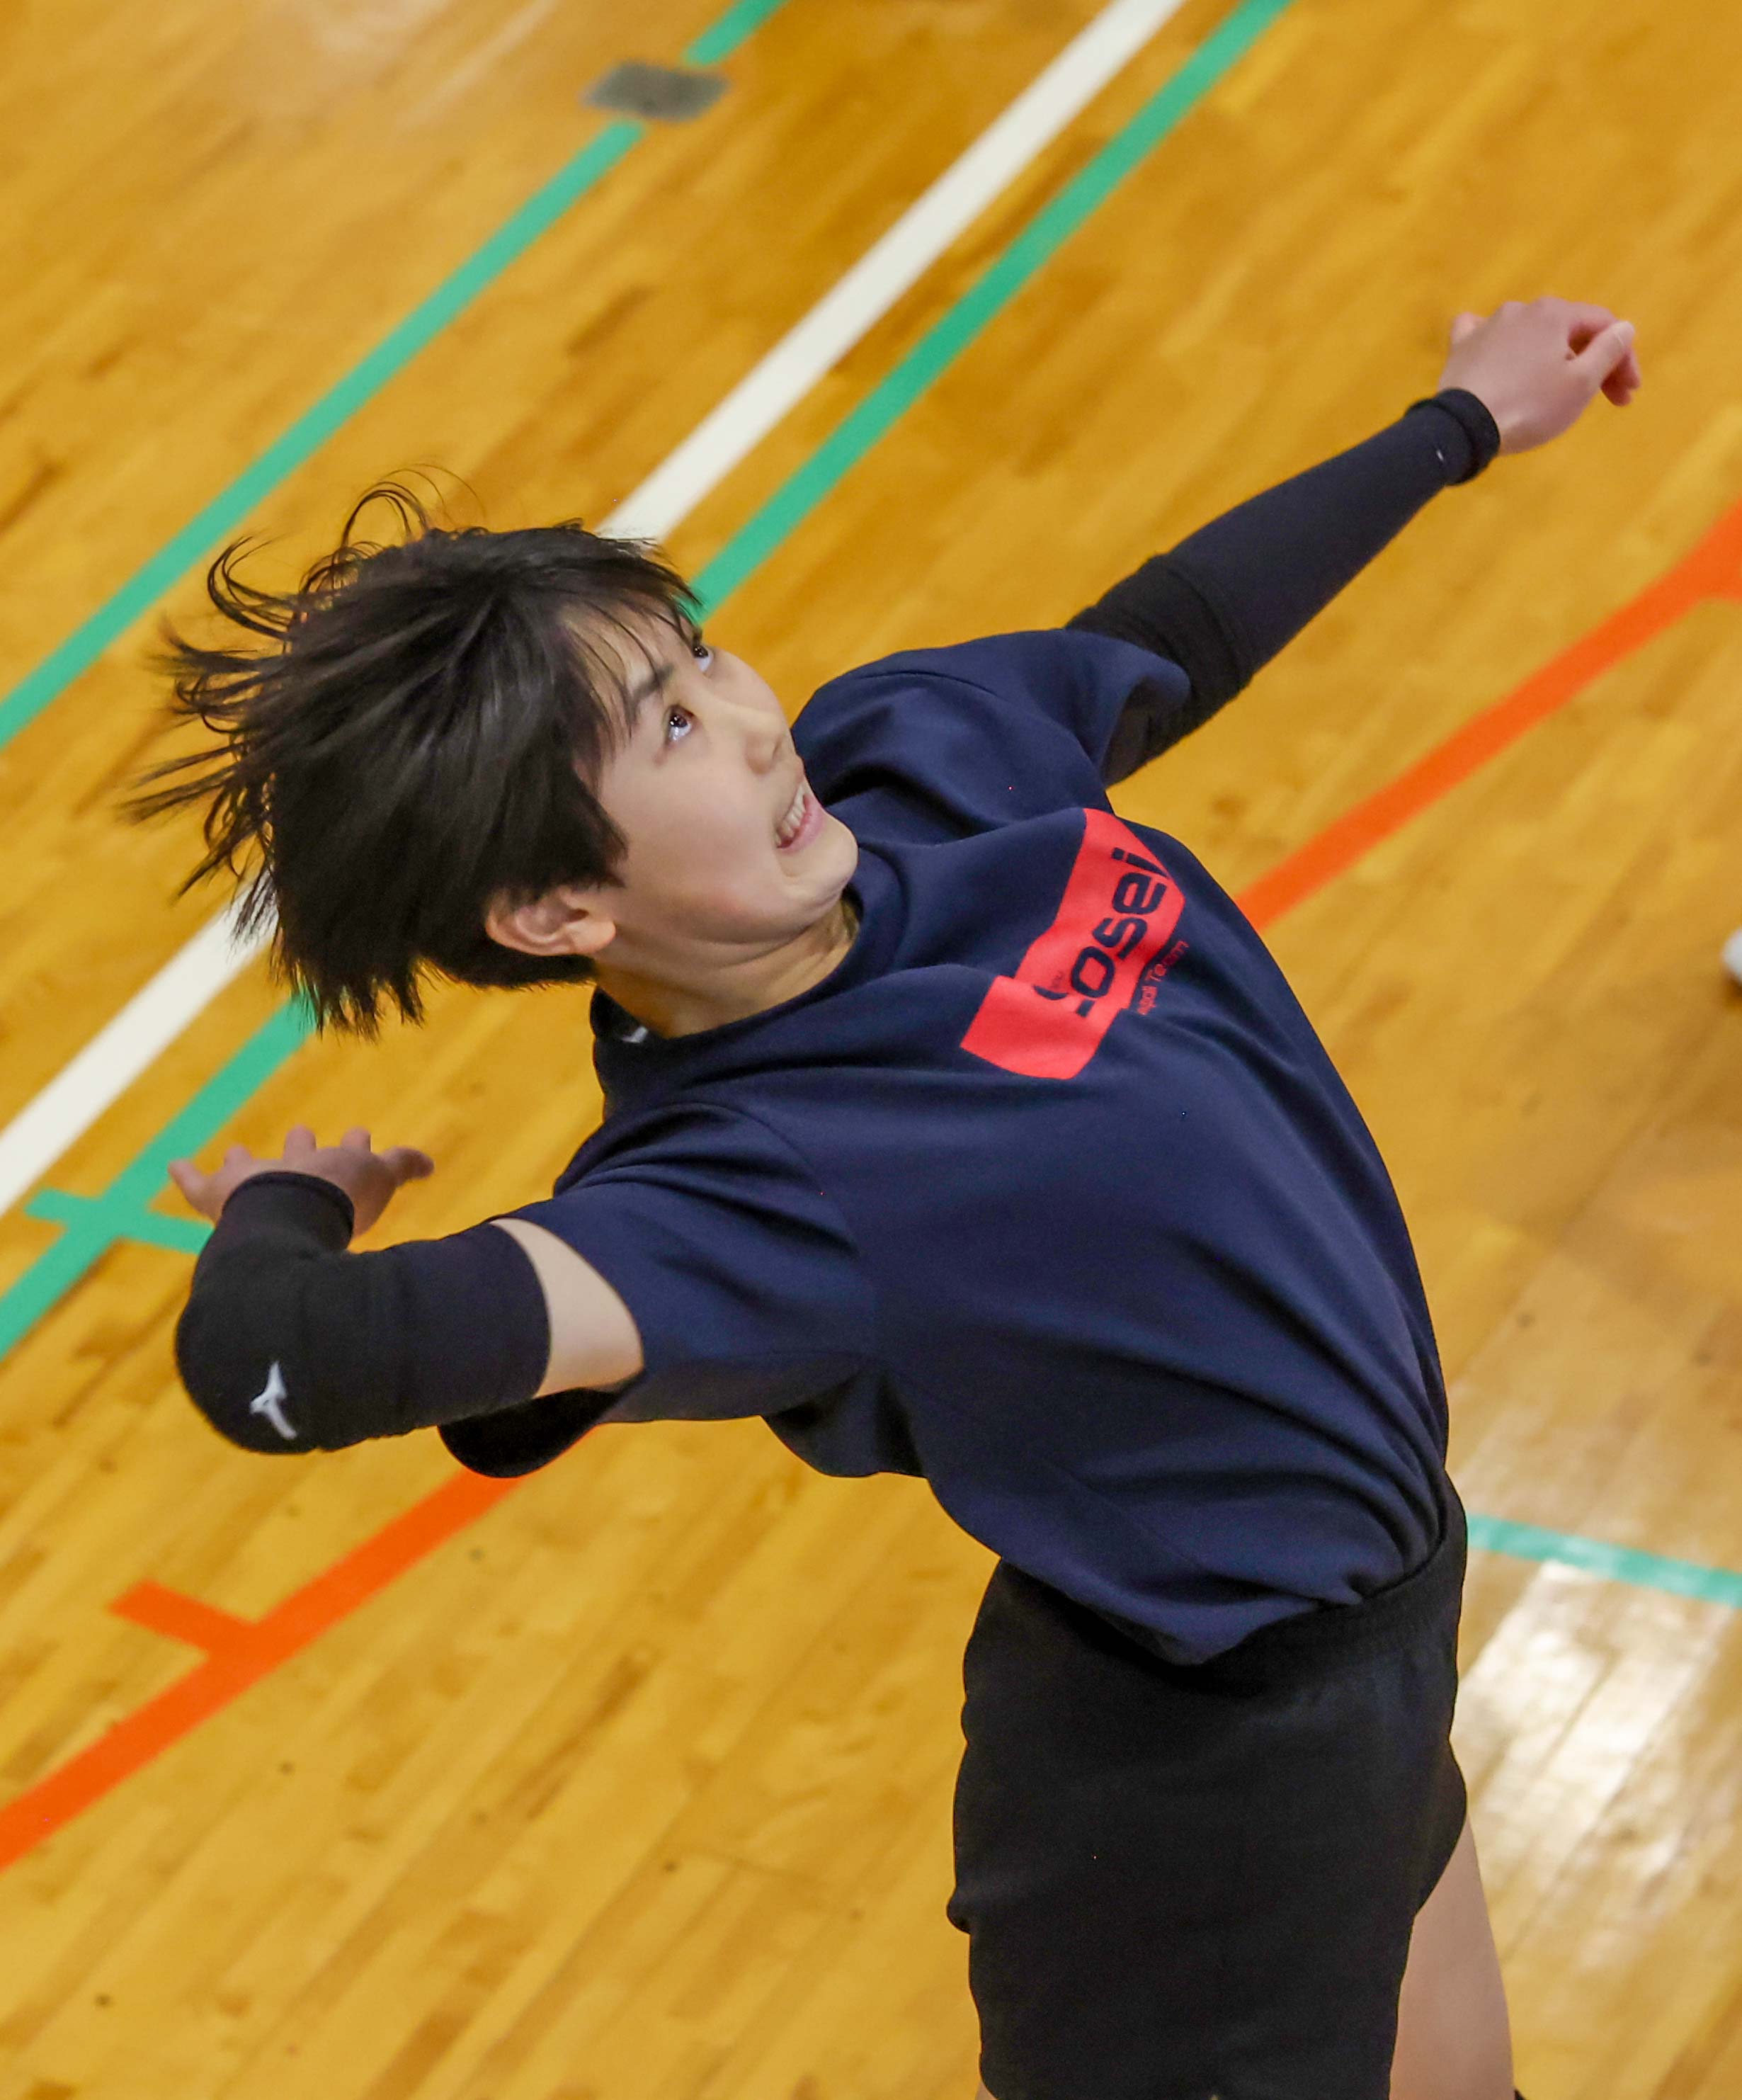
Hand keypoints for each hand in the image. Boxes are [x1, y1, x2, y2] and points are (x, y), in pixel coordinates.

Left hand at [168, 1125, 434, 1233]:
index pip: (351, 1152)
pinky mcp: (218, 1196)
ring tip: (237, 1152)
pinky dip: (184, 1174)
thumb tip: (430, 1161)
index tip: (360, 1134)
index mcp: (335, 1166)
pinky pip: (195, 1183)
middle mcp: (294, 1165)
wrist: (294, 1211)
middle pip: (299, 1151)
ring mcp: (255, 1179)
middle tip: (301, 1134)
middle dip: (301, 1145)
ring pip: (248, 1166)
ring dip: (244, 1162)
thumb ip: (404, 1168)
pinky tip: (172, 1164)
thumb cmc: (341, 1201)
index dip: (357, 1145)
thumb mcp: (381, 1181)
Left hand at [1436, 297, 1641, 454]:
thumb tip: (1625, 327)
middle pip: (1568, 332)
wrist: (1463, 428)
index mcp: (1555, 313)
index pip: (1603, 326)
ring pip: (1531, 336)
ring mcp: (1487, 325)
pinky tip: (1501, 355)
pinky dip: (1501, 346)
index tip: (1628, 392)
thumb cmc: (1530, 406)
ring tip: (1558, 392)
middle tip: (1607, 400)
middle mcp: (1521, 309)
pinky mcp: (1461, 347)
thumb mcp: (1581, 383)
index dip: (1623, 358)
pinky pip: (1485, 337)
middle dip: (1592, 363)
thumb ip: (1608, 351)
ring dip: (1552, 360)